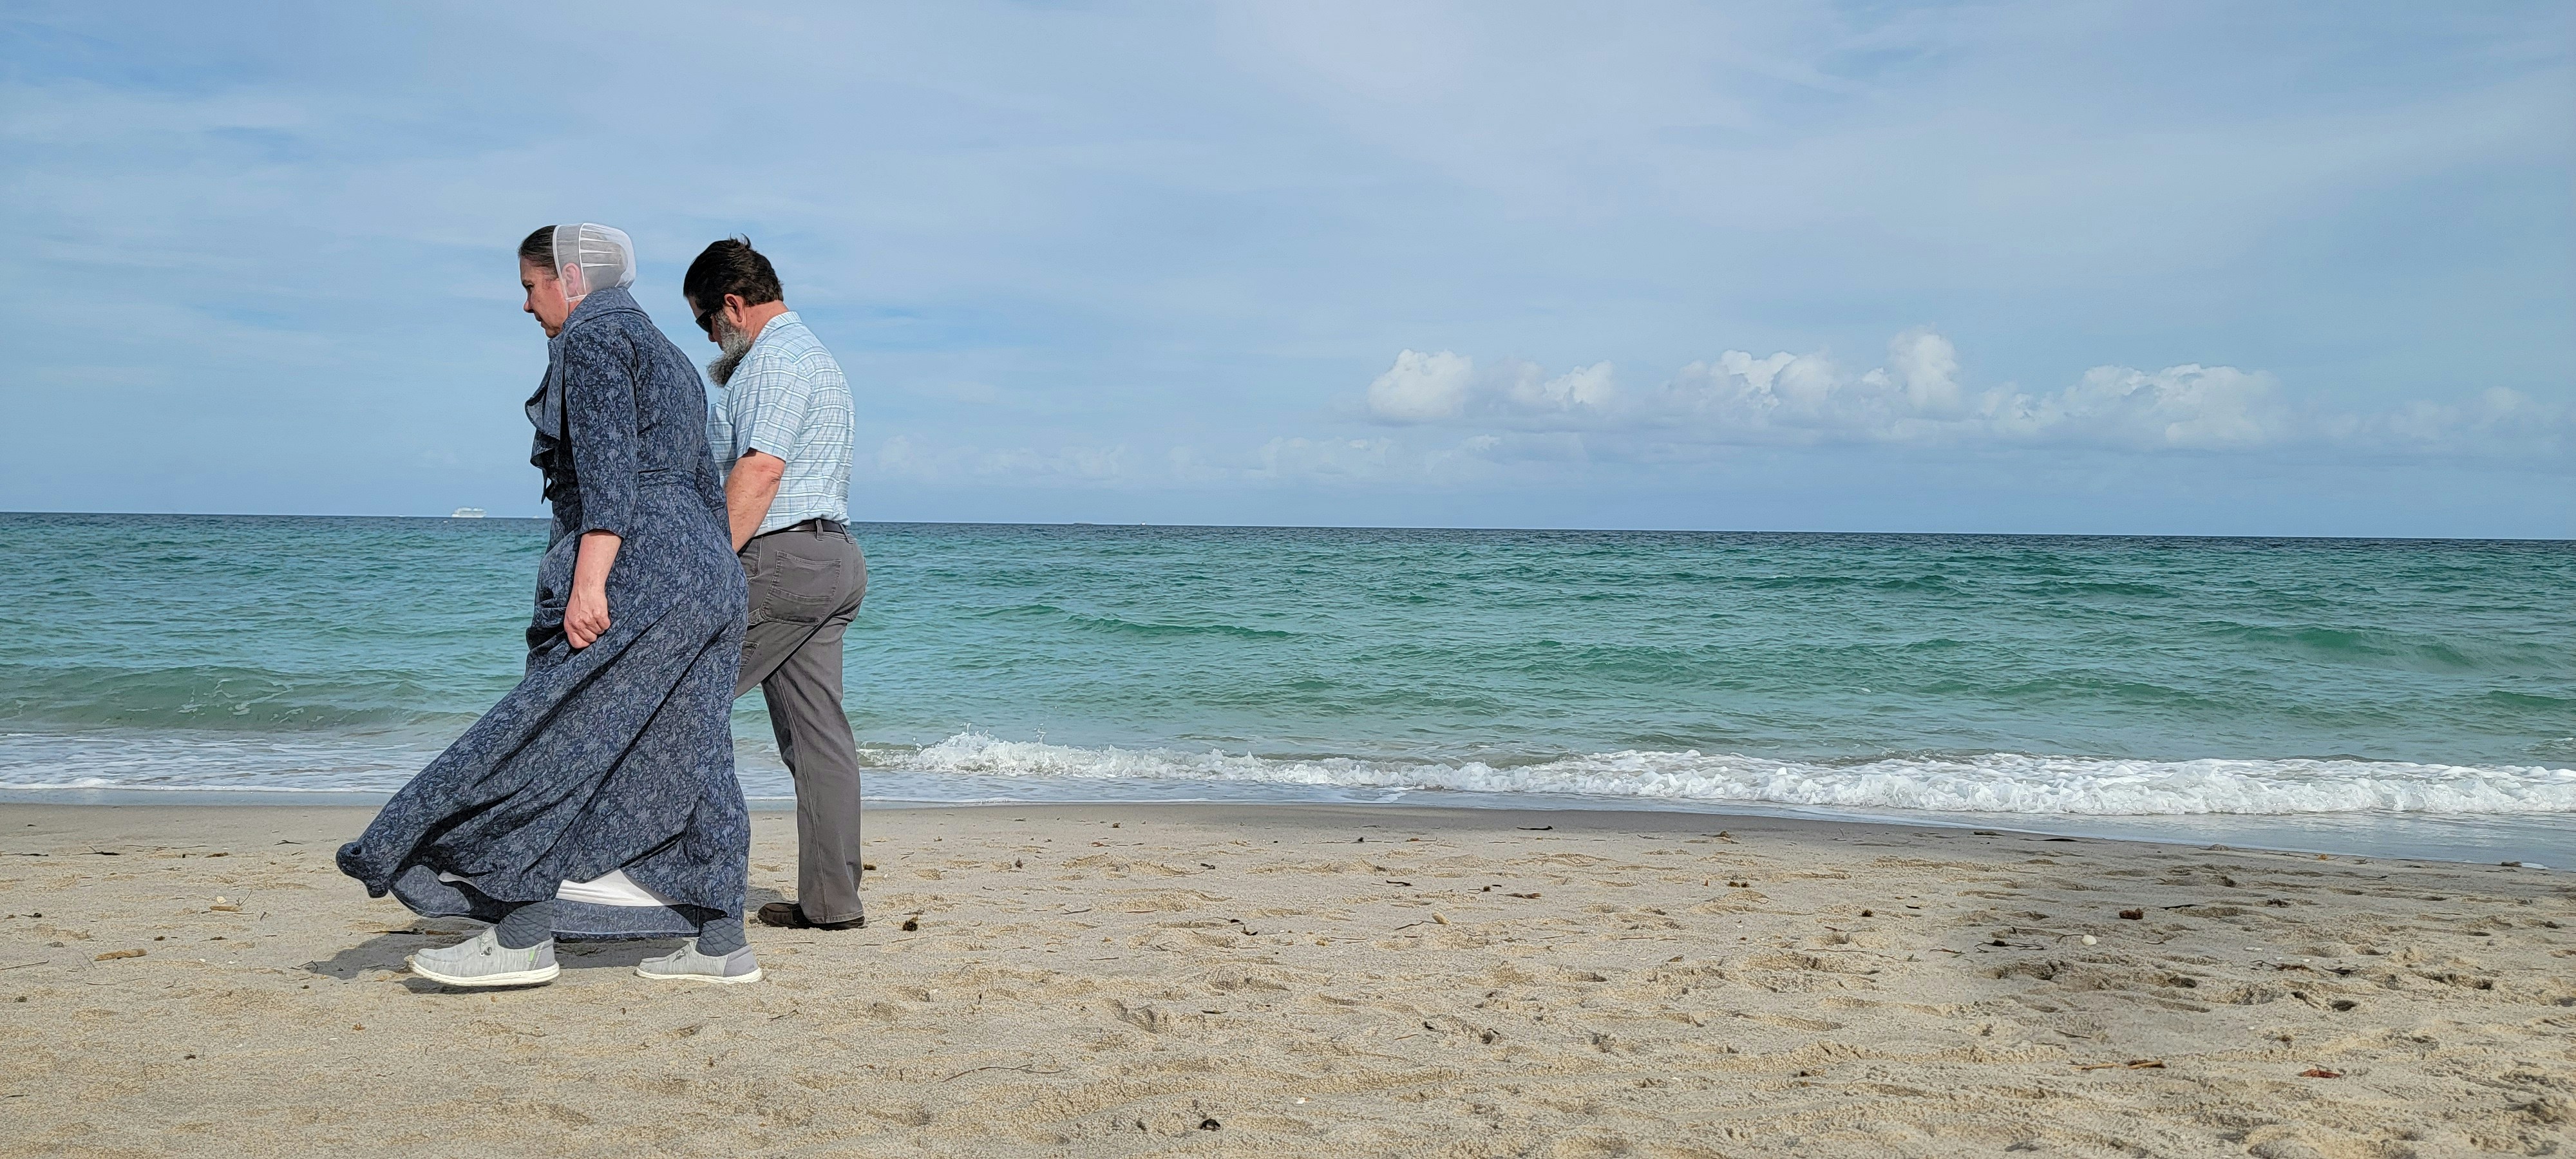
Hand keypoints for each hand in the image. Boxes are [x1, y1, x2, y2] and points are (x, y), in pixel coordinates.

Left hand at [565, 529, 621, 649]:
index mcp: (569, 625)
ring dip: (600, 626)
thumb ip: (574, 627)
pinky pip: (606, 626)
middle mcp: (578, 624)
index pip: (576, 644)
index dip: (584, 643)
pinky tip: (602, 614)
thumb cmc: (579, 600)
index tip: (588, 639)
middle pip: (591, 639)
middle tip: (594, 623)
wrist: (586, 586)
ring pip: (599, 632)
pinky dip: (606, 622)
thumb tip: (582, 641)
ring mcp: (589, 620)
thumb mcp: (570, 615)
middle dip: (594, 633)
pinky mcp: (599, 615)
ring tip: (597, 616)